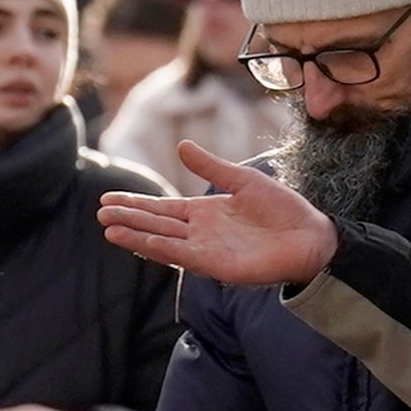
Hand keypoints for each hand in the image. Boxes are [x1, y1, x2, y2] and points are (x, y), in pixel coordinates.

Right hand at [96, 138, 337, 292]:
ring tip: (108, 228)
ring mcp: (206, 250)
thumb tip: (181, 145)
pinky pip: (183, 255)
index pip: (162, 208)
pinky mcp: (217, 265)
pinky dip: (160, 248)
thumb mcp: (243, 180)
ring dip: (136, 235)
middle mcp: (200, 232)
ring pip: (163, 241)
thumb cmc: (283, 209)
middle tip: (99, 211)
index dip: (136, 203)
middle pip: (156, 224)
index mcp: (205, 212)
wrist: (311, 236)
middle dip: (128, 218)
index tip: (109, 198)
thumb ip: (211, 166)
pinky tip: (140, 241)